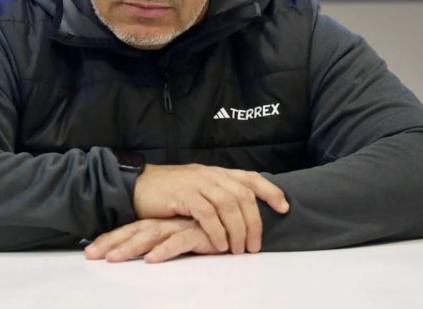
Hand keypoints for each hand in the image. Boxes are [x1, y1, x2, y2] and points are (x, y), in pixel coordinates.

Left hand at [85, 218, 220, 262]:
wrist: (238, 216)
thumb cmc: (211, 228)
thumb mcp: (183, 233)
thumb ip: (167, 238)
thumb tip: (146, 251)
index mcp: (162, 221)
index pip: (131, 229)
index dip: (111, 239)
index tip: (91, 250)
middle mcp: (168, 222)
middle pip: (135, 232)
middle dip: (112, 243)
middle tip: (92, 255)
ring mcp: (182, 225)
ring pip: (151, 235)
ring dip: (131, 248)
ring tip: (113, 259)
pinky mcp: (198, 232)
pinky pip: (179, 242)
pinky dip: (164, 251)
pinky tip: (151, 260)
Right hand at [132, 164, 288, 255]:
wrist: (139, 185)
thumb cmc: (170, 191)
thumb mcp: (199, 187)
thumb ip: (219, 194)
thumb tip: (244, 213)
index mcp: (218, 173)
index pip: (251, 178)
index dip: (270, 191)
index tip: (284, 208)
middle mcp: (211, 175)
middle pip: (243, 196)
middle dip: (254, 222)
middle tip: (254, 246)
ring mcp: (197, 183)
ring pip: (228, 205)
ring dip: (237, 230)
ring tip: (238, 250)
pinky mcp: (183, 195)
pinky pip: (207, 214)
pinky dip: (217, 231)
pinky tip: (220, 245)